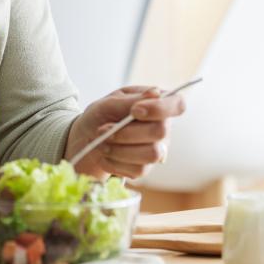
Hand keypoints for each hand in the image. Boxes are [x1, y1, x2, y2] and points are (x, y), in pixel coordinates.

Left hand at [65, 85, 187, 178]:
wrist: (86, 138)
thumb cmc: (101, 115)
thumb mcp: (109, 102)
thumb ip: (131, 100)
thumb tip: (155, 93)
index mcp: (157, 104)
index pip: (177, 104)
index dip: (160, 109)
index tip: (135, 111)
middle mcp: (163, 127)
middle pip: (160, 132)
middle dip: (127, 132)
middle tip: (103, 129)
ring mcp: (156, 149)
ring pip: (152, 154)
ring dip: (120, 149)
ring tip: (102, 142)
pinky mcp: (145, 168)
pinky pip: (138, 170)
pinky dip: (115, 162)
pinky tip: (105, 154)